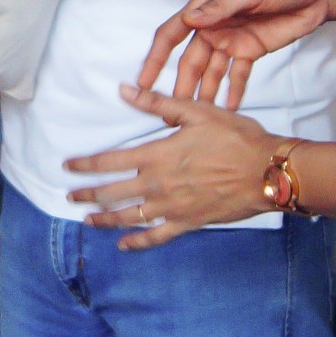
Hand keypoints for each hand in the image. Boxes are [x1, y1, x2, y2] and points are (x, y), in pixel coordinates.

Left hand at [64, 85, 279, 249]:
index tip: (68, 167)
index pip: (110, 161)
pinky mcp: (188, 223)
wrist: (267, 171)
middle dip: (87, 194)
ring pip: (129, 217)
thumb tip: (124, 90)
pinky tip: (124, 245)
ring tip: (87, 219)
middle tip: (70, 195)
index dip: (86, 165)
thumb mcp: (196, 111)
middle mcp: (159, 184)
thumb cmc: (235, 137)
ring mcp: (172, 207)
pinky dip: (138, 242)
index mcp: (158, 155)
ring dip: (105, 219)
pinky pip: (157, 236)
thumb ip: (158, 104)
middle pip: (112, 192)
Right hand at [137, 0, 335, 108]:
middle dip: (181, 86)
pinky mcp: (252, 49)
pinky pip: (237, 74)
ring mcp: (233, 39)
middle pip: (191, 60)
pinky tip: (228, 110)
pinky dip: (232, 91)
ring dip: (204, 92)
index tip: (144, 82)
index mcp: (207, 6)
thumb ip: (220, 6)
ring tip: (200, 118)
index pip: (172, 33)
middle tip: (173, 114)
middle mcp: (214, 24)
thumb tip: (189, 19)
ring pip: (211, 71)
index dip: (156, 57)